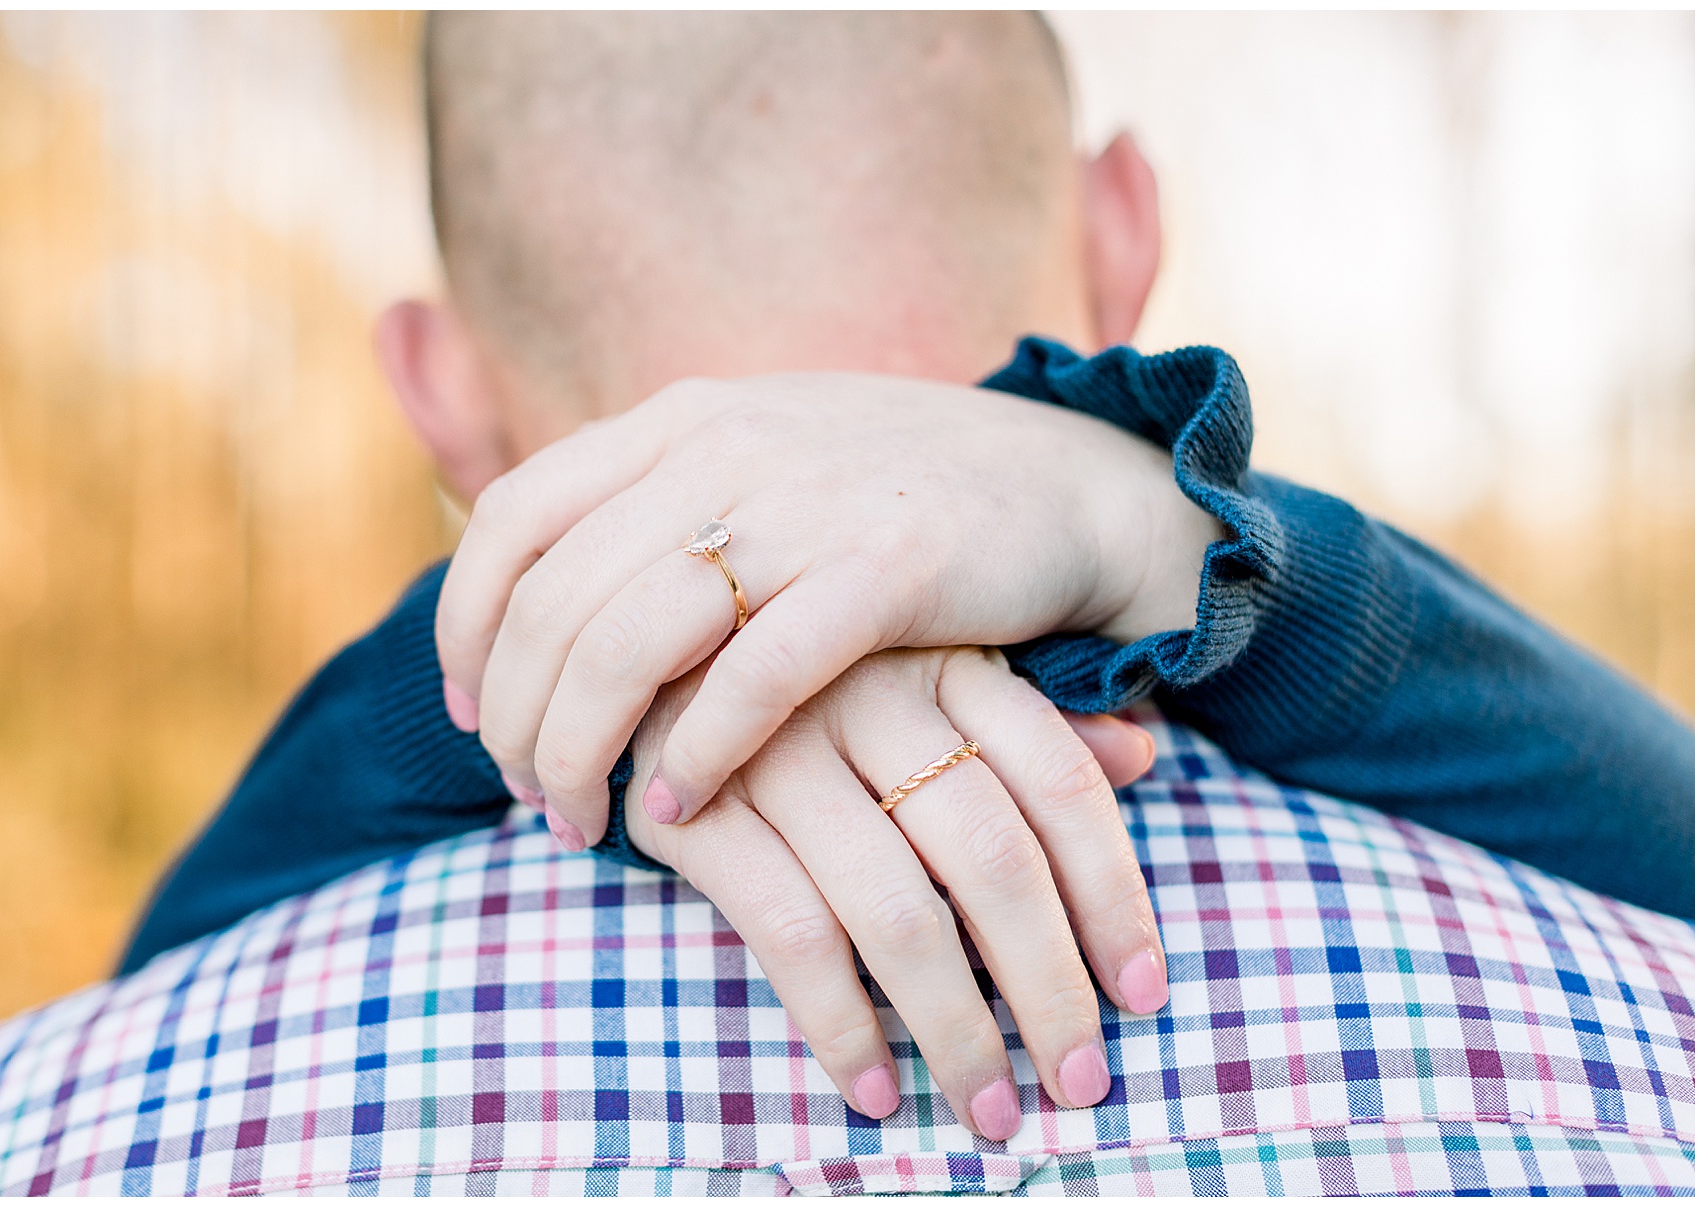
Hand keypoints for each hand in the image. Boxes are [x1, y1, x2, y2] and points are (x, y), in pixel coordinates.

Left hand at [438, 372, 1218, 845]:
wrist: (1070, 484)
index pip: (513, 516)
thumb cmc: (896, 498)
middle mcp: (725, 445)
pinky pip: (751, 679)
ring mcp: (804, 500)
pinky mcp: (886, 567)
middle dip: (514, 718)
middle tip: (525, 796)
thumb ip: (658, 507)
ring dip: (580, 750)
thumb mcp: (762, 463)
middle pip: (553, 599)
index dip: (464, 624)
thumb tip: (542, 600)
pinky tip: (678, 810)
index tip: (467, 708)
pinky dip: (696, 756)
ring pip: (627, 644)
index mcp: (682, 418)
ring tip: (580, 821)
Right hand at [617, 645, 1168, 1140]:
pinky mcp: (697, 808)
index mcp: (946, 663)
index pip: (1060, 783)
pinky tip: (876, 1087)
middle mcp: (870, 698)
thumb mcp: (931, 673)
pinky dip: (840, 1025)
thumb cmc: (818, 679)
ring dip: (955, 1031)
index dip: (1113, 894)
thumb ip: (1033, 720)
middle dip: (1048, 988)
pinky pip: (789, 935)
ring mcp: (778, 752)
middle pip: (993, 860)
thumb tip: (1143, 758)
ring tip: (992, 1110)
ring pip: (899, 913)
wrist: (644, 639)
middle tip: (1079, 1083)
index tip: (1142, 993)